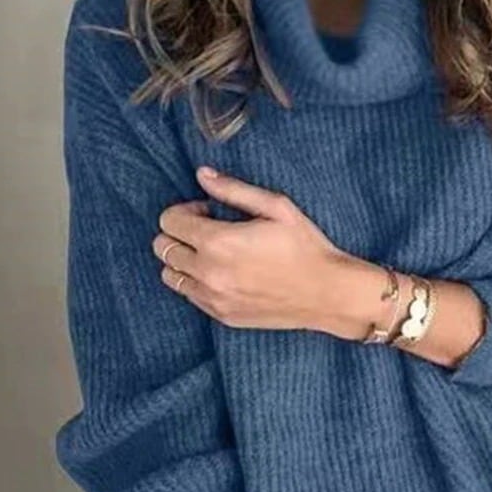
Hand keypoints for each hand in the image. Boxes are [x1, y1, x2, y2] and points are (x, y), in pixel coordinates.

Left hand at [152, 166, 350, 332]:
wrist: (327, 293)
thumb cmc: (306, 247)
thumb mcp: (276, 208)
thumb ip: (234, 189)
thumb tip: (202, 175)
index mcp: (218, 242)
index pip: (169, 222)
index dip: (186, 210)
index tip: (209, 211)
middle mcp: (209, 273)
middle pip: (163, 248)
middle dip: (180, 233)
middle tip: (210, 231)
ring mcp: (213, 298)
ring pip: (170, 275)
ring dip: (183, 260)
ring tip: (213, 254)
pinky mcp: (222, 316)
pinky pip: (190, 296)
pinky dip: (196, 282)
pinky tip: (224, 274)